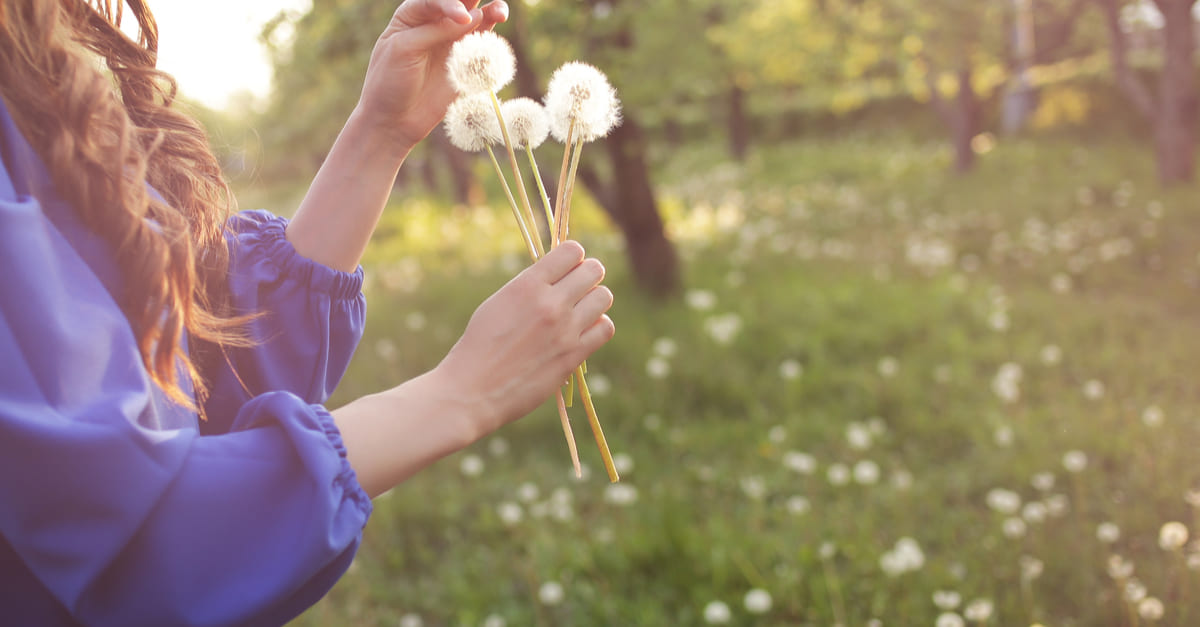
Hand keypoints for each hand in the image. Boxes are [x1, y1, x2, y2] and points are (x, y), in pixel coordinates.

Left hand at [355, 0, 509, 151]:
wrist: (395, 120)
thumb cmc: (390, 81)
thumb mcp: (405, 49)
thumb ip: (436, 31)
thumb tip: (473, 17)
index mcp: (412, 15)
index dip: (450, 3)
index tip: (462, 17)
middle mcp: (434, 24)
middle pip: (460, 2)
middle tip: (489, 4)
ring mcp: (452, 43)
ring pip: (478, 19)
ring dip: (492, 11)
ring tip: (500, 12)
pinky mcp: (466, 63)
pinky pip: (484, 45)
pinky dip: (493, 38)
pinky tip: (497, 38)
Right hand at [434, 242, 615, 436]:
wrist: (473, 389)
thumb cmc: (479, 345)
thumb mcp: (499, 303)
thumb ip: (530, 288)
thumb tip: (559, 277)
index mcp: (527, 285)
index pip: (571, 251)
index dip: (574, 256)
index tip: (568, 267)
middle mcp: (550, 303)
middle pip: (594, 270)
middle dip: (589, 274)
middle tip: (578, 287)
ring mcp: (565, 330)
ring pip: (604, 297)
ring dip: (595, 299)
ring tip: (581, 309)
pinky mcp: (573, 355)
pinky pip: (605, 328)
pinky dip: (598, 326)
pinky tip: (584, 330)